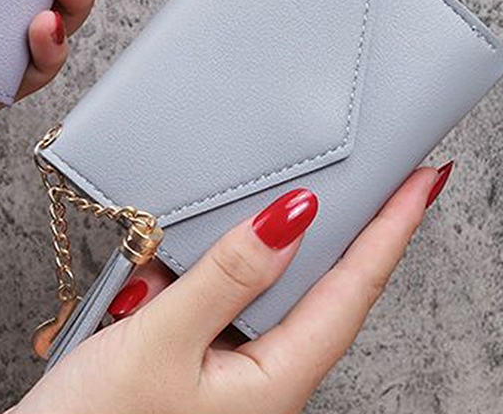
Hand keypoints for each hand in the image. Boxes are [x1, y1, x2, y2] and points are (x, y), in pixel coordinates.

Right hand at [12, 166, 449, 413]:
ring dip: (203, 261)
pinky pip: (197, 297)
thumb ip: (225, 277)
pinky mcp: (188, 356)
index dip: (390, 231)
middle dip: (292, 233)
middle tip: (320, 177)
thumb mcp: (160, 341)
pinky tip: (136, 283)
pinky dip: (170, 279)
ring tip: (171, 257)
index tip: (420, 181)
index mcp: (273, 380)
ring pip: (239, 284)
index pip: (350, 290)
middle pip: (299, 281)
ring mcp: (221, 367)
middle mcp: (257, 374)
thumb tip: (288, 219)